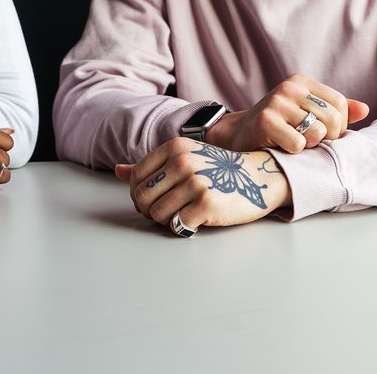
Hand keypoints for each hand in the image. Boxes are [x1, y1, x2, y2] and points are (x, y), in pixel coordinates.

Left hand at [115, 138, 289, 229]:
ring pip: (156, 213)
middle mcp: (182, 162)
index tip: (151, 199)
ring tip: (180, 215)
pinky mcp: (207, 204)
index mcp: (174, 147)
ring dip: (165, 220)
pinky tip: (193, 221)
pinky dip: (181, 228)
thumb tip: (118, 170)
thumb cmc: (218, 169)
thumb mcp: (184, 157)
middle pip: (142, 196)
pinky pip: (177, 225)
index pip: (136, 177)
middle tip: (163, 212)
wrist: (258, 176)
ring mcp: (195, 182)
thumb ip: (150, 165)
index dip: (138, 193)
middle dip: (147, 209)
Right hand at [211, 73, 369, 153]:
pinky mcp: (265, 121)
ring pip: (317, 132)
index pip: (339, 104)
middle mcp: (288, 88)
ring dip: (309, 146)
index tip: (325, 135)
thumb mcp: (305, 114)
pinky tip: (281, 147)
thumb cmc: (278, 127)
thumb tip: (364, 109)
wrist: (238, 135)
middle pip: (332, 118)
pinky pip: (298, 144)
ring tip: (296, 144)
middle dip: (328, 138)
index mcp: (300, 82)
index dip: (339, 126)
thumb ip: (334, 111)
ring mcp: (276, 103)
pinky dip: (294, 152)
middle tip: (312, 144)